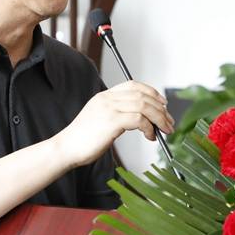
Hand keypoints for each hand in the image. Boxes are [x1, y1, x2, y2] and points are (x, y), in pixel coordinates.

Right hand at [56, 80, 174, 166]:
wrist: (66, 149)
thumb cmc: (82, 140)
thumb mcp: (100, 120)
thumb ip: (117, 115)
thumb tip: (140, 120)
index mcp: (104, 96)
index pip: (133, 85)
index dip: (151, 92)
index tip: (162, 104)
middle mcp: (107, 99)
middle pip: (142, 95)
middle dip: (160, 109)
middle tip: (169, 122)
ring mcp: (109, 108)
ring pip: (144, 105)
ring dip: (159, 118)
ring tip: (164, 130)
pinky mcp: (111, 121)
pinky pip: (139, 120)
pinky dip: (149, 128)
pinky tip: (149, 136)